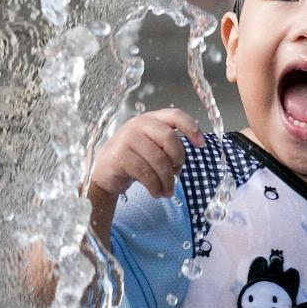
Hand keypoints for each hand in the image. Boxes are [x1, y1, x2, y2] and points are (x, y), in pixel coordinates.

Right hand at [90, 108, 204, 198]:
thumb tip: (197, 146)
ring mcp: (127, 138)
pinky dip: (155, 186)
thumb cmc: (135, 158)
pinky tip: (156, 192)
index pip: (175, 115)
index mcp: (151, 119)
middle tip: (178, 174)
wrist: (105, 171)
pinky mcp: (120, 156)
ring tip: (167, 191)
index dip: (191, 128)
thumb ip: (169, 143)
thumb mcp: (152, 146)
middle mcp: (138, 124)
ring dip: (167, 180)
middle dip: (178, 160)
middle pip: (170, 138)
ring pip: (159, 160)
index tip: (201, 145)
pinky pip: (146, 173)